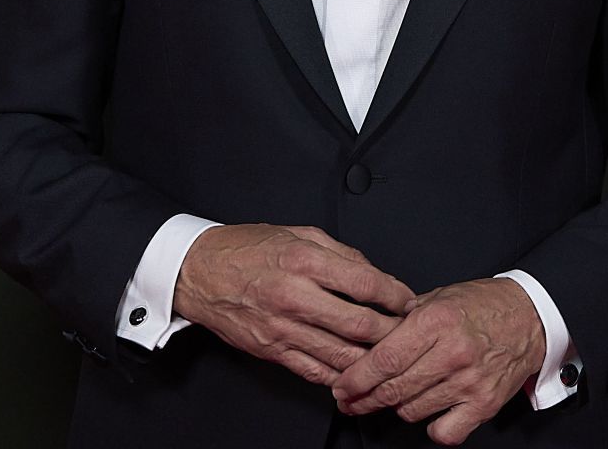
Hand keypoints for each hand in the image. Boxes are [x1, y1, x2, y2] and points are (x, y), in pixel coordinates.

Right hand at [174, 224, 414, 386]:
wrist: (198, 272)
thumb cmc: (247, 249)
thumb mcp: (297, 233)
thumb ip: (340, 253)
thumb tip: (374, 274)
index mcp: (302, 261)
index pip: (364, 282)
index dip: (394, 294)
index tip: (408, 299)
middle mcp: (294, 296)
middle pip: (358, 324)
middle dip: (391, 331)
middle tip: (408, 331)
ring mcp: (282, 328)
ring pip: (341, 354)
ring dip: (371, 359)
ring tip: (389, 354)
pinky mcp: (272, 351)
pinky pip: (315, 371)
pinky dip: (340, 376)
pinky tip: (356, 371)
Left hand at [332, 277, 545, 444]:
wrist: (531, 316)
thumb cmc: (484, 305)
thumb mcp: (440, 296)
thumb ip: (405, 318)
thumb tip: (368, 339)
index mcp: (437, 321)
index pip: (385, 359)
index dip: (357, 378)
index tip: (342, 387)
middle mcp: (453, 353)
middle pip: (395, 389)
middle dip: (365, 399)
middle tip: (351, 400)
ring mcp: (470, 382)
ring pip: (414, 411)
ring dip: (397, 407)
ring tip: (395, 397)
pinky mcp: (485, 404)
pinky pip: (445, 432)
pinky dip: (432, 426)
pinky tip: (429, 411)